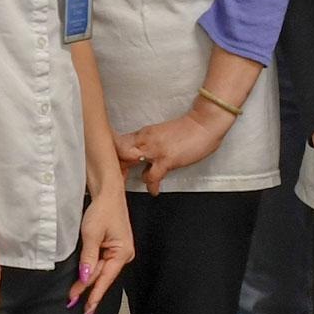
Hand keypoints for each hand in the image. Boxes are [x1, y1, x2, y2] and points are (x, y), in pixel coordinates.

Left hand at [70, 190, 134, 313]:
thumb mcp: (91, 234)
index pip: (105, 279)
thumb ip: (88, 258)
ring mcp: (119, 252)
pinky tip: (83, 279)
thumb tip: (84, 278)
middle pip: (102, 276)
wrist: (108, 192)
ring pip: (101, 270)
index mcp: (122, 253)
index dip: (94, 295)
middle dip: (87, 288)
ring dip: (88, 279)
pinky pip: (101, 263)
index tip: (85, 310)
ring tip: (74, 293)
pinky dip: (91, 269)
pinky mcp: (113, 248)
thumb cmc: (102, 209)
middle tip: (71, 301)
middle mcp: (124, 255)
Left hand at [117, 105, 231, 194]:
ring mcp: (155, 149)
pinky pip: (151, 175)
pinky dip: (150, 185)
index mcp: (143, 133)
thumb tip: (139, 160)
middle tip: (112, 179)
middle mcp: (145, 139)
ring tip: (128, 184)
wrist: (205, 123)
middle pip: (117, 151)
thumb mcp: (160, 135)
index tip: (108, 166)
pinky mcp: (167, 159)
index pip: (117, 143)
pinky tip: (154, 190)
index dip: (110, 155)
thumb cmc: (187, 130)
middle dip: (112, 166)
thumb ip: (148, 145)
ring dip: (127, 174)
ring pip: (128, 160)